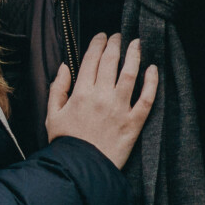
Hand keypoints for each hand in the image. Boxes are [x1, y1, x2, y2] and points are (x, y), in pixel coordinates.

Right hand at [44, 33, 159, 168]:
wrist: (82, 168)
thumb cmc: (65, 143)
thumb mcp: (52, 115)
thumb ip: (57, 89)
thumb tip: (64, 67)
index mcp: (81, 93)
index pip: (91, 60)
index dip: (97, 44)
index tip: (102, 36)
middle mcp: (101, 96)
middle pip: (111, 62)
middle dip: (115, 44)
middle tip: (119, 36)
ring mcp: (119, 108)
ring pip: (130, 74)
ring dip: (134, 55)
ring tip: (136, 43)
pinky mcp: (134, 122)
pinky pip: (147, 98)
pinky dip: (151, 82)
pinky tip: (152, 69)